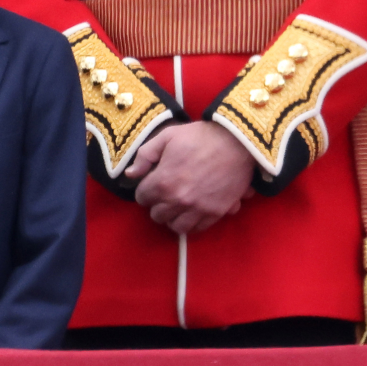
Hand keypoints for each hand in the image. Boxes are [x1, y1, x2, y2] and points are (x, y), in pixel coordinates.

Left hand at [126, 121, 255, 234]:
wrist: (237, 142)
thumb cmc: (199, 137)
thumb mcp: (166, 137)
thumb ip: (144, 156)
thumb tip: (130, 174)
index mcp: (162, 181)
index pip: (142, 198)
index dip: (144, 190)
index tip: (150, 184)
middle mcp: (178, 200)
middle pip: (157, 215)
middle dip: (156, 205)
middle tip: (163, 196)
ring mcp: (198, 208)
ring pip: (175, 226)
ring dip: (172, 218)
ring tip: (175, 207)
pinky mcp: (216, 212)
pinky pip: (198, 229)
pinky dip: (192, 224)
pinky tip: (191, 213)